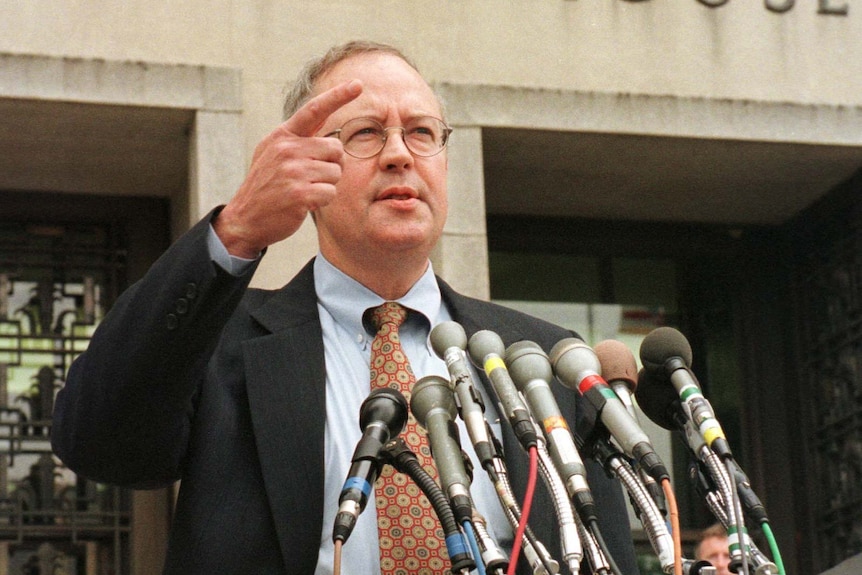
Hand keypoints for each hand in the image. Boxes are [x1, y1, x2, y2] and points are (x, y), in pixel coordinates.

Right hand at [213, 79, 361, 257]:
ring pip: (336, 172)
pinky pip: (330, 192)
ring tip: (304, 190)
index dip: (338, 96)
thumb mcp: (273, 153)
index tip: (358, 84)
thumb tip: (325, 120)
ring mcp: (293, 171)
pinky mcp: (299, 193)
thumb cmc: (266, 186)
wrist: (245, 218)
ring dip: (326, 185)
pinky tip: (305, 203)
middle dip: (332, 165)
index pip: (314, 110)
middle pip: (336, 149)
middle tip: (312, 177)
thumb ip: (298, 138)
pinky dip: (323, 201)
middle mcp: (287, 149)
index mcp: (283, 136)